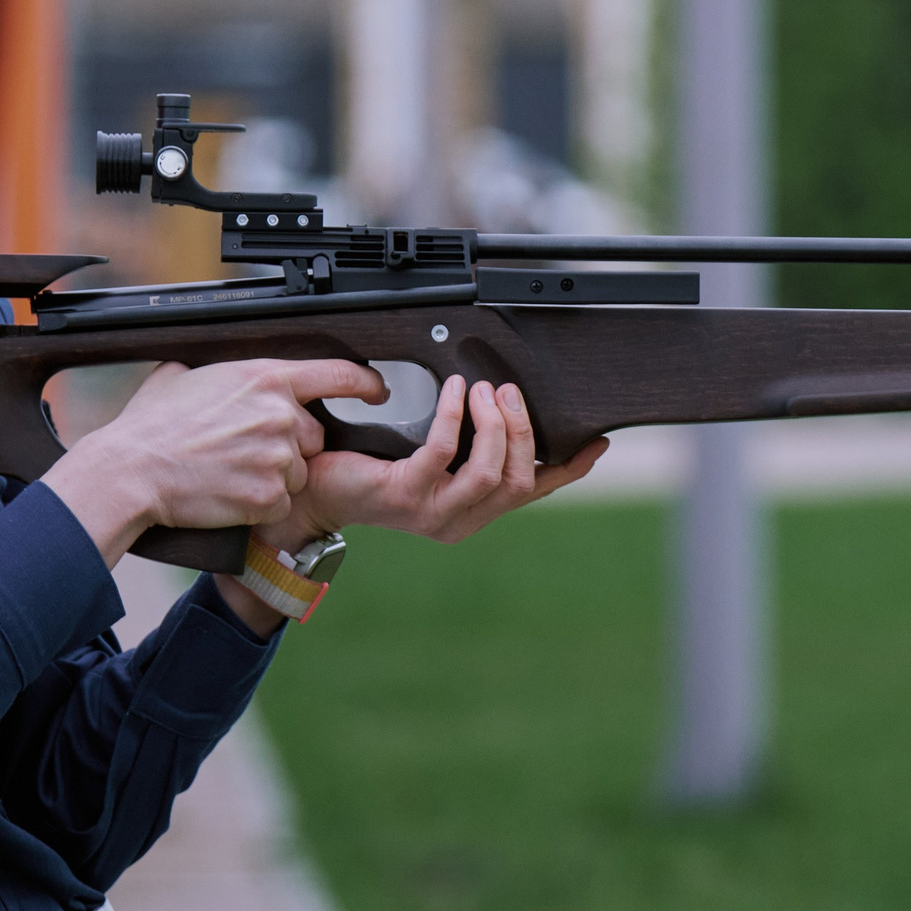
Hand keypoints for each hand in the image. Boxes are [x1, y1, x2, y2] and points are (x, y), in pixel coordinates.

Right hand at [43, 358, 386, 564]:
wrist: (132, 472)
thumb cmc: (150, 426)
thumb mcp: (181, 377)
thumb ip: (214, 371)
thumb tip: (209, 370)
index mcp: (265, 378)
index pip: (337, 375)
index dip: (364, 383)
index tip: (377, 390)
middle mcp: (280, 414)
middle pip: (313, 436)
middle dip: (289, 446)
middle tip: (244, 451)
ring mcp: (277, 457)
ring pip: (297, 472)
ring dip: (273, 478)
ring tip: (229, 473)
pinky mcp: (269, 496)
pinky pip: (281, 503)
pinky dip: (260, 505)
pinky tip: (229, 494)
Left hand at [260, 376, 609, 550]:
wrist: (313, 490)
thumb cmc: (369, 467)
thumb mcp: (430, 459)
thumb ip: (466, 447)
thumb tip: (504, 406)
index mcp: (472, 513)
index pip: (534, 493)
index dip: (569, 470)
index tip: (596, 443)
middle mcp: (459, 521)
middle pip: (519, 481)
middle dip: (524, 431)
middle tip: (507, 392)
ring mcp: (433, 513)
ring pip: (490, 473)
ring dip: (494, 424)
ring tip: (483, 390)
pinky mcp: (404, 495)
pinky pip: (443, 451)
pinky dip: (453, 416)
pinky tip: (452, 391)